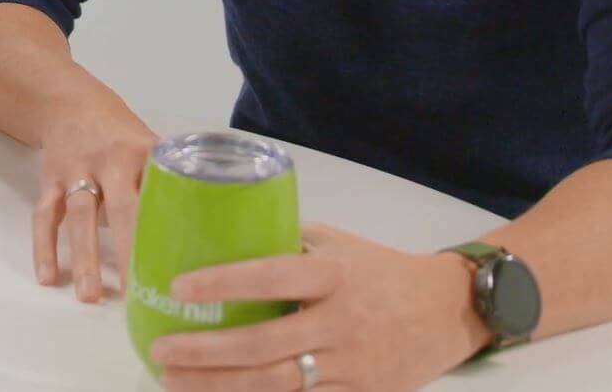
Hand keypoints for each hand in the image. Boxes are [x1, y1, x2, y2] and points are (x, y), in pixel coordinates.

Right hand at [30, 95, 157, 302]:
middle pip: (121, 207)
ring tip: (89, 296)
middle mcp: (109, 161)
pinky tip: (49, 277)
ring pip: (79, 215)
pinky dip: (44, 246)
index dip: (167, 228)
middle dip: (128, 249)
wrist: (70, 102)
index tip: (177, 267)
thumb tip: (206, 230)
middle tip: (136, 291)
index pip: (159, 193)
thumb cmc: (121, 135)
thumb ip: (171, 180)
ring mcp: (76, 169)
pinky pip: (45, 214)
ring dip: (84, 256)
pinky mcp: (49, 178)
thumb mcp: (150, 145)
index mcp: (143, 153)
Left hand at [147, 225, 488, 391]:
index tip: (180, 286)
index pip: (273, 277)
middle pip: (265, 345)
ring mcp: (353, 366)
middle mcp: (343, 322)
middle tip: (160, 349)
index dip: (225, 283)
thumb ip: (288, 246)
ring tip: (172, 380)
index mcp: (335, 275)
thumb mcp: (339, 245)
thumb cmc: (382, 271)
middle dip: (205, 352)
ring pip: (277, 384)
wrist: (451, 310)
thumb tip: (224, 235)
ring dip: (218, 387)